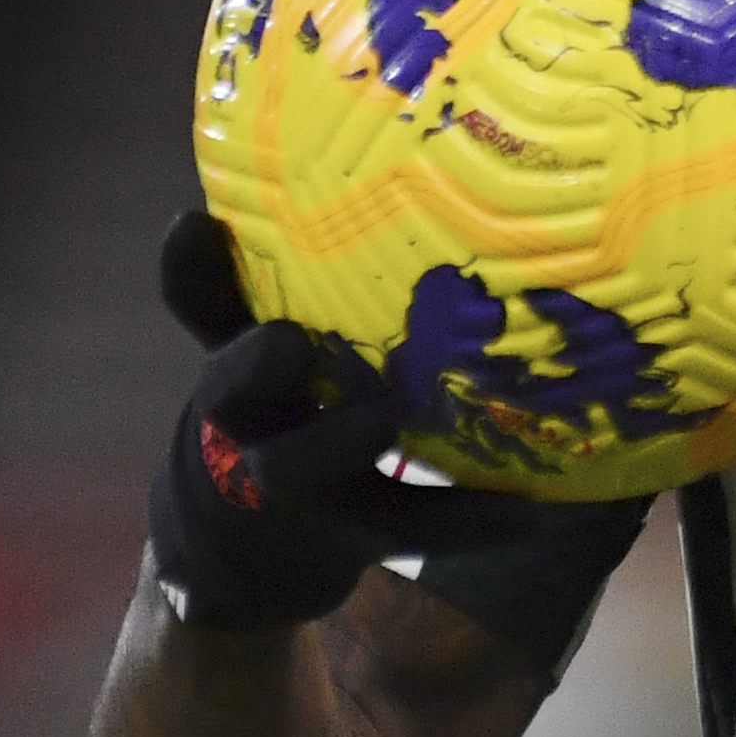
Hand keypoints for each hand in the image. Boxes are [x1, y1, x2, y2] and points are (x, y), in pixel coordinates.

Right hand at [146, 209, 555, 632]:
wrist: (251, 543)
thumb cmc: (274, 408)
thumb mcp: (257, 349)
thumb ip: (263, 284)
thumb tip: (277, 193)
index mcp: (234, 361)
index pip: (198, 307)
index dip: (189, 269)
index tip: (194, 222)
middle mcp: (252, 420)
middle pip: (232, 392)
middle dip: (256, 362)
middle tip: (290, 337)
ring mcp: (301, 483)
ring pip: (304, 464)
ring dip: (340, 442)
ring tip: (384, 419)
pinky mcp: (359, 533)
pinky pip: (417, 528)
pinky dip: (481, 522)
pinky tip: (546, 515)